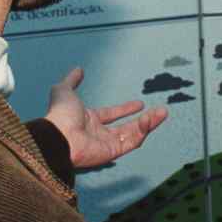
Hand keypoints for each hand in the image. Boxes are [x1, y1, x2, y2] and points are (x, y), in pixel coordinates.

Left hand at [43, 67, 168, 168]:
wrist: (59, 135)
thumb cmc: (59, 115)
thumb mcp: (64, 91)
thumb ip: (71, 80)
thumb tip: (78, 69)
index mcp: (89, 121)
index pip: (111, 115)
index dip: (125, 109)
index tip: (140, 103)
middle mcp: (99, 134)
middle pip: (127, 127)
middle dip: (145, 119)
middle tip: (160, 111)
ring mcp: (106, 144)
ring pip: (133, 135)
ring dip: (149, 124)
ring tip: (162, 112)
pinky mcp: (113, 152)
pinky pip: (132, 142)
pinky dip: (143, 131)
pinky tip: (149, 119)